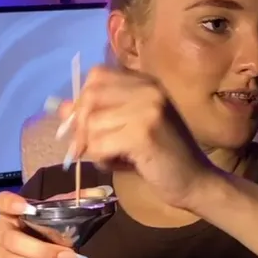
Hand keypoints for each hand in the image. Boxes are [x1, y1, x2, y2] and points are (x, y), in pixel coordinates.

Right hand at [0, 190, 90, 257]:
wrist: (32, 246)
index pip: (2, 202)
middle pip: (13, 242)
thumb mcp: (58, 210)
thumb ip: (77, 200)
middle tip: (71, 257)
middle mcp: (0, 232)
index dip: (10, 204)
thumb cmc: (45, 226)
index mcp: (10, 212)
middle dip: (43, 252)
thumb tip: (104, 192)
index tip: (27, 207)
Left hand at [59, 66, 221, 211]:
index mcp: (146, 82)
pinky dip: (102, 159)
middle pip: (90, 97)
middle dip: (82, 126)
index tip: (85, 126)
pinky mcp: (144, 134)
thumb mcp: (128, 130)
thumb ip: (98, 115)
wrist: (197, 181)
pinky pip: (100, 144)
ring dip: (94, 148)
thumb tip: (61, 108)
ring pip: (92, 124)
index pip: (97, 76)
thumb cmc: (162, 157)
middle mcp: (148, 89)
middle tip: (88, 148)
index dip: (83, 101)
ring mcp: (148, 109)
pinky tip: (118, 165)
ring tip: (113, 158)